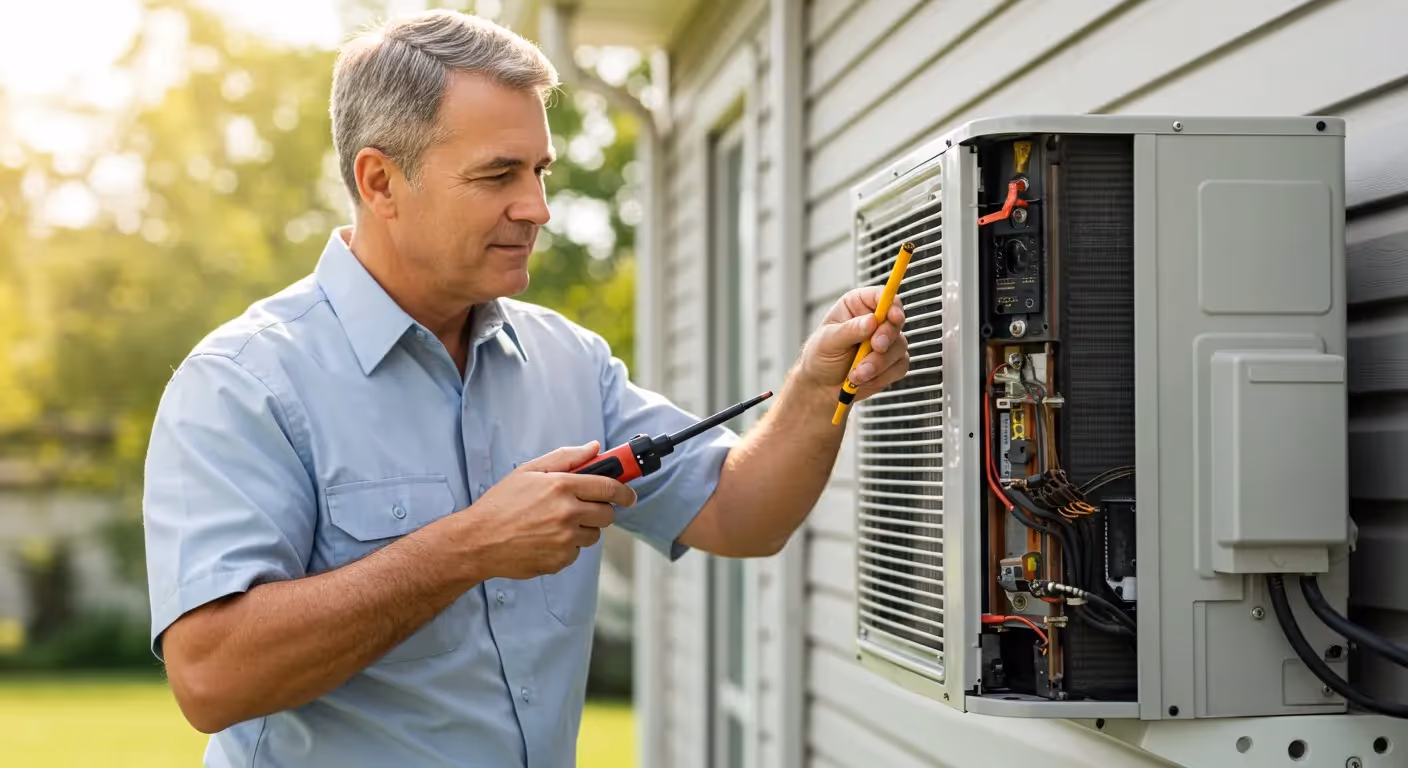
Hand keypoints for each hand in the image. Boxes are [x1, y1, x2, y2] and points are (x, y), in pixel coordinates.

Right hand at [455, 442, 636, 580]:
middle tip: (584, 508)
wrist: (478, 541)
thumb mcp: (529, 471)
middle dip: (601, 510)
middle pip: (608, 514)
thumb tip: (594, 448)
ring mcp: (566, 539)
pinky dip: (567, 546)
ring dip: (583, 529)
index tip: (629, 495)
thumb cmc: (501, 504)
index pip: (609, 487)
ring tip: (555, 524)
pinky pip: (577, 552)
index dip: (624, 491)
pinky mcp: (561, 560)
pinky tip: (545, 539)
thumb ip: (566, 457)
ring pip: (594, 535)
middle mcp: (568, 513)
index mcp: (562, 486)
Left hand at [796, 286, 908, 400]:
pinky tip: (863, 378)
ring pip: (899, 347)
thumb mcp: (828, 341)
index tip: (893, 317)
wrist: (821, 386)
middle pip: (896, 321)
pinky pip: (899, 366)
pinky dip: (882, 376)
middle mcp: (874, 321)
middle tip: (874, 347)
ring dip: (879, 363)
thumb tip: (871, 321)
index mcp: (857, 306)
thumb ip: (850, 330)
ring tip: (857, 373)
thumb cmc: (820, 357)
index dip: (892, 304)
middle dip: (886, 337)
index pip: (882, 296)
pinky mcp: (891, 362)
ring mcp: (885, 342)